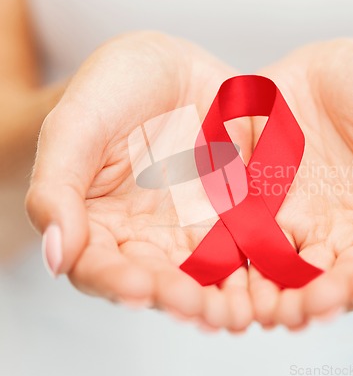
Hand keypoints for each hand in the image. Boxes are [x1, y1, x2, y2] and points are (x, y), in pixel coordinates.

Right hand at [25, 32, 253, 331]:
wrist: (167, 66)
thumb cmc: (111, 90)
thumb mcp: (76, 126)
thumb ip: (58, 187)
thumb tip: (57, 256)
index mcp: (98, 223)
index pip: (100, 268)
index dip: (117, 281)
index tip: (139, 287)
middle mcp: (148, 235)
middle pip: (161, 281)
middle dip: (179, 298)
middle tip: (196, 305)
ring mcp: (195, 225)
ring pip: (209, 274)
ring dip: (223, 296)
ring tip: (238, 309)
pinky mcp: (236, 211)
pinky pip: (250, 243)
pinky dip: (259, 264)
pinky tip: (271, 274)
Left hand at [248, 40, 352, 329]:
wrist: (323, 67)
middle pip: (346, 281)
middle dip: (329, 298)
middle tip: (312, 305)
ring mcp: (310, 226)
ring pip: (299, 274)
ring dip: (286, 295)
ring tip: (274, 307)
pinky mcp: (268, 213)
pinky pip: (257, 246)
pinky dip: (250, 268)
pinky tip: (242, 282)